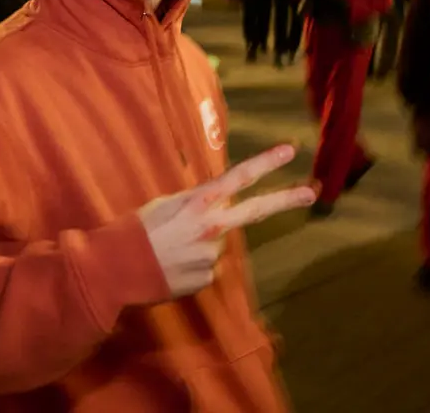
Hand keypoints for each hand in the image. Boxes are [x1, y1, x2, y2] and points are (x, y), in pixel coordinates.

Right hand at [140, 145, 314, 298]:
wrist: (117, 268)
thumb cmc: (135, 230)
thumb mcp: (163, 204)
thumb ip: (194, 203)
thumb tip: (213, 201)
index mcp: (198, 202)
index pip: (238, 177)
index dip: (265, 163)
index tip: (289, 150)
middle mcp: (211, 226)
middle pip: (255, 210)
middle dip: (286, 199)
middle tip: (312, 193)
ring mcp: (212, 254)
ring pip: (218, 244)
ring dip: (202, 245)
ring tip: (171, 249)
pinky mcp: (207, 278)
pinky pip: (207, 268)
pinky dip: (193, 266)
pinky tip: (172, 266)